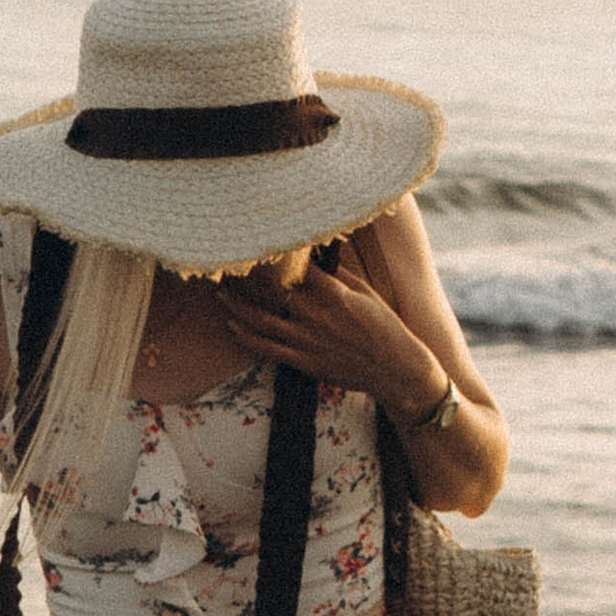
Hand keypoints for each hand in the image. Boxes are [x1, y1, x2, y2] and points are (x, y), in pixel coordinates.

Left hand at [215, 259, 441, 418]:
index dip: (273, 255)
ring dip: (237, 306)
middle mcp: (314, 314)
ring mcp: (306, 339)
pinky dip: (246, 336)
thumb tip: (322, 255)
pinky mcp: (303, 360)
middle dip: (246, 278)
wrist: (395, 369)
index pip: (294, 266)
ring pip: (260, 319)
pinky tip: (233, 326)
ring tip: (221, 295)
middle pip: (269, 290)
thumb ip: (340, 274)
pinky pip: (267, 347)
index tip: (258, 246)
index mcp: (332, 292)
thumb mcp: (366, 293)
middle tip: (229, 267)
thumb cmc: (385, 328)